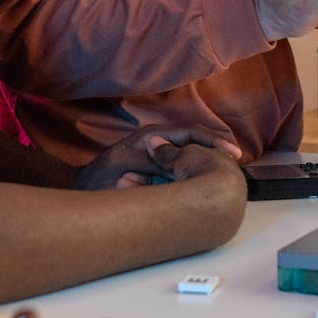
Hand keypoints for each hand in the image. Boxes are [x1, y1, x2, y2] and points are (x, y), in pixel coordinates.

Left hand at [75, 124, 241, 189]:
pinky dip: (196, 164)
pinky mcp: (155, 161)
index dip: (213, 141)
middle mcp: (156, 137)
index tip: (231, 154)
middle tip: (236, 160)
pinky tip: (206, 175)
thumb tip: (176, 161)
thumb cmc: (99, 179)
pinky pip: (182, 158)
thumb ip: (148, 162)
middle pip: (195, 135)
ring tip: (227, 168)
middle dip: (217, 146)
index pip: (191, 132)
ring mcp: (156, 148)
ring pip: (190, 146)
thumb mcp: (122, 168)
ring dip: (208, 154)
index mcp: (151, 135)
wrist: (81, 186)